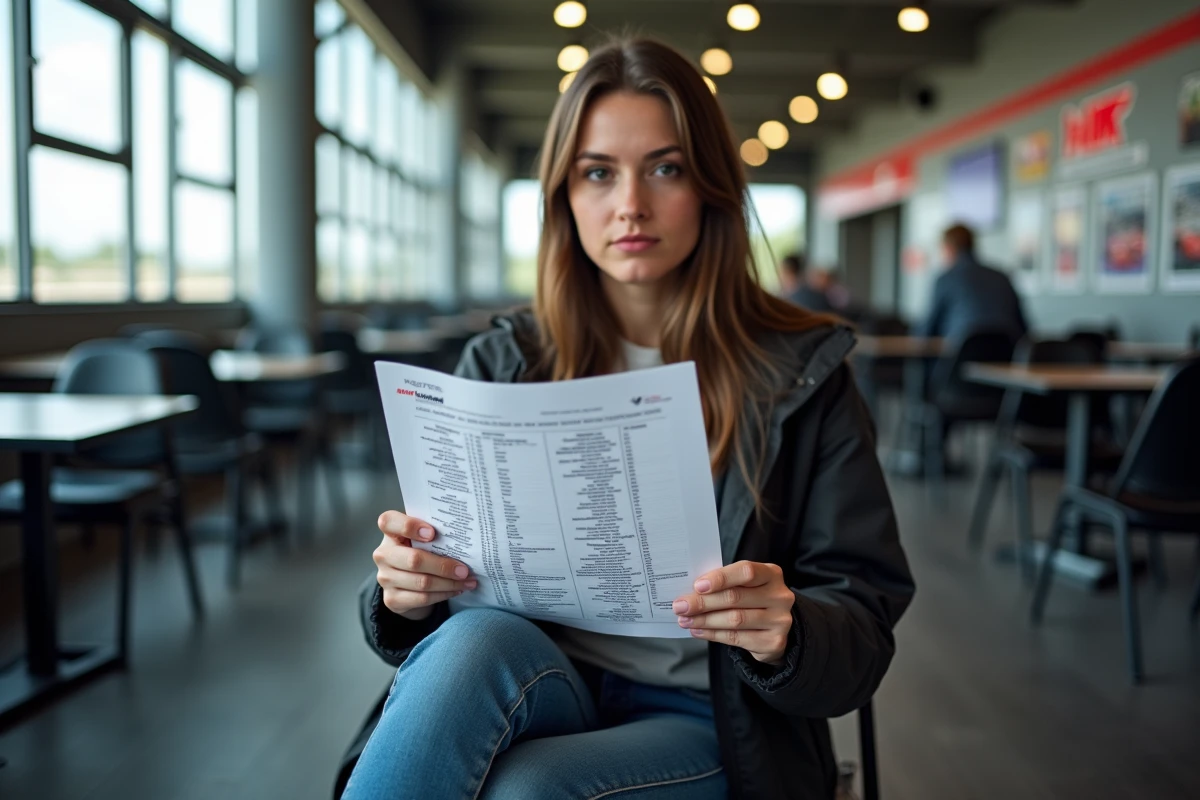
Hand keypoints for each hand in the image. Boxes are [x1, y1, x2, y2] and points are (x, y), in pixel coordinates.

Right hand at [374, 511, 476, 620]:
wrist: (405, 584)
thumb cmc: (418, 552)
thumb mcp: (421, 539)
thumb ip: (433, 533)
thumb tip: (463, 539)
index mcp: (390, 533)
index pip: (389, 521)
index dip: (410, 526)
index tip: (432, 533)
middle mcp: (383, 554)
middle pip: (414, 560)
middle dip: (443, 566)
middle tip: (464, 569)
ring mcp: (385, 578)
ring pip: (422, 582)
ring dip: (449, 583)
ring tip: (467, 581)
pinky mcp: (392, 599)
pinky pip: (422, 598)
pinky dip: (444, 594)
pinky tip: (457, 590)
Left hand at [673, 560, 794, 665]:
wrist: (775, 628)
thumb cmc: (753, 599)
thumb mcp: (745, 585)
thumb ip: (725, 584)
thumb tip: (690, 591)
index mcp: (771, 574)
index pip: (746, 571)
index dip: (721, 578)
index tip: (697, 586)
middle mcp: (779, 596)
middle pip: (736, 598)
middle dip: (703, 602)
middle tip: (681, 606)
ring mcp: (780, 620)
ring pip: (734, 620)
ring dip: (705, 620)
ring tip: (685, 620)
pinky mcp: (773, 642)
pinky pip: (736, 638)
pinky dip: (713, 634)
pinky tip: (698, 631)